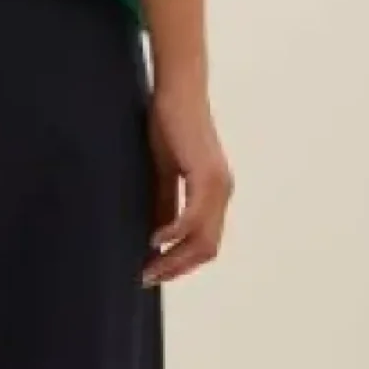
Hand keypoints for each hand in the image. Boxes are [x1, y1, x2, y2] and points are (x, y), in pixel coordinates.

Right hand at [144, 77, 232, 287]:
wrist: (177, 91)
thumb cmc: (168, 126)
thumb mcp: (162, 173)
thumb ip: (164, 203)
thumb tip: (156, 236)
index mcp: (213, 194)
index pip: (204, 243)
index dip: (181, 264)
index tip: (152, 272)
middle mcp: (221, 193)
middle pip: (206, 249)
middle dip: (176, 268)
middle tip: (146, 277)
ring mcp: (218, 186)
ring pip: (203, 239)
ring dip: (175, 258)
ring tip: (148, 266)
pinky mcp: (207, 175)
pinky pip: (194, 218)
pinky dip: (174, 233)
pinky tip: (155, 239)